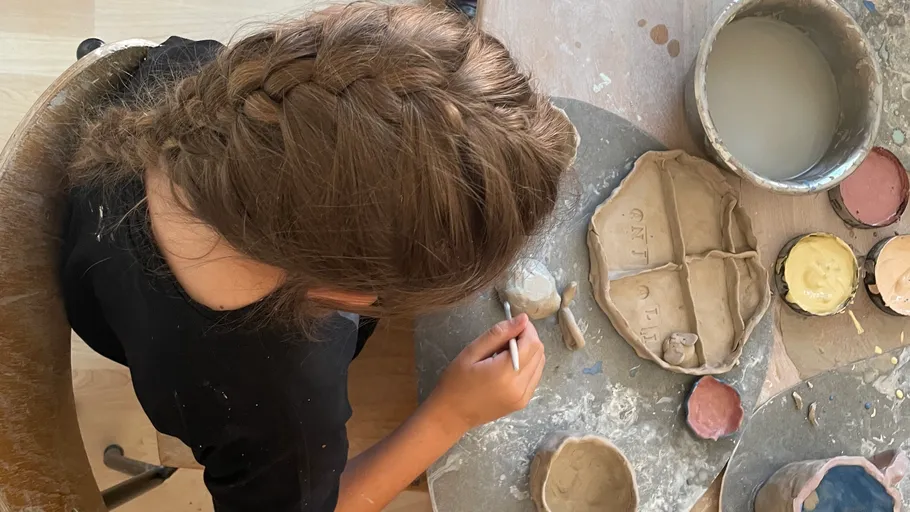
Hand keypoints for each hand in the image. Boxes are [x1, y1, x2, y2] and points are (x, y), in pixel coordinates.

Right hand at [426, 314, 545, 434]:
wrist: (451, 415)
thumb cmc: (456, 382)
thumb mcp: (471, 352)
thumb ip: (498, 334)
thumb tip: (523, 319)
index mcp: (505, 373)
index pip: (532, 343)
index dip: (527, 329)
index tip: (513, 324)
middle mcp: (519, 386)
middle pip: (539, 352)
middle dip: (528, 338)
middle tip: (506, 338)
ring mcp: (523, 397)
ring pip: (540, 364)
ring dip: (529, 352)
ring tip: (505, 352)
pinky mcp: (522, 402)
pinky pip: (534, 376)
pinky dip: (527, 365)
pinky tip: (509, 366)